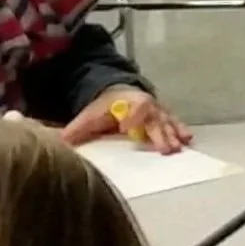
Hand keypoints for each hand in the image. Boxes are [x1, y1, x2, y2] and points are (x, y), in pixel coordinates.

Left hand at [61, 89, 192, 154]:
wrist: (118, 95)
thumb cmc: (103, 110)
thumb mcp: (88, 117)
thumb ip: (74, 130)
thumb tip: (56, 143)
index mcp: (128, 103)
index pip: (135, 108)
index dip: (133, 117)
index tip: (128, 130)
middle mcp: (147, 106)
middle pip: (155, 119)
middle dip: (159, 134)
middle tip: (165, 150)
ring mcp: (158, 112)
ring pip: (167, 122)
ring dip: (173, 135)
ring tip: (179, 147)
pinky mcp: (165, 118)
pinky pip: (174, 123)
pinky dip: (180, 131)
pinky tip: (187, 139)